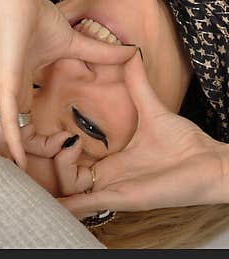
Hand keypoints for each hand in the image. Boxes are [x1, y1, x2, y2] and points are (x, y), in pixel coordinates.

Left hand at [0, 0, 134, 168]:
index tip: (64, 147)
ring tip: (31, 175)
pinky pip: (4, 116)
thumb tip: (130, 53)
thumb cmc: (35, 16)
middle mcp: (8, 92)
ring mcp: (3, 88)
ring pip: (5, 133)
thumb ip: (99, 54)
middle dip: (33, 154)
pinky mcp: (3, 81)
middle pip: (15, 135)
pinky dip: (10, 139)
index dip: (40, 141)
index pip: (24, 125)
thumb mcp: (73, 43)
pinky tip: (14, 159)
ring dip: (21, 154)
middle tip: (54, 163)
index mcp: (19, 86)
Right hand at [59, 52, 228, 214]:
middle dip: (47, 160)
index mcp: (111, 163)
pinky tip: (52, 201)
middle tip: (52, 140)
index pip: (70, 161)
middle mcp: (107, 179)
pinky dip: (67, 205)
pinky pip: (86, 206)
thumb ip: (136, 83)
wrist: (212, 163)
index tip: (54, 130)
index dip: (55, 148)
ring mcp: (113, 190)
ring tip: (58, 152)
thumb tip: (130, 52)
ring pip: (67, 191)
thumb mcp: (151, 109)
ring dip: (55, 174)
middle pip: (62, 177)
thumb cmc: (186, 143)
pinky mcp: (122, 198)